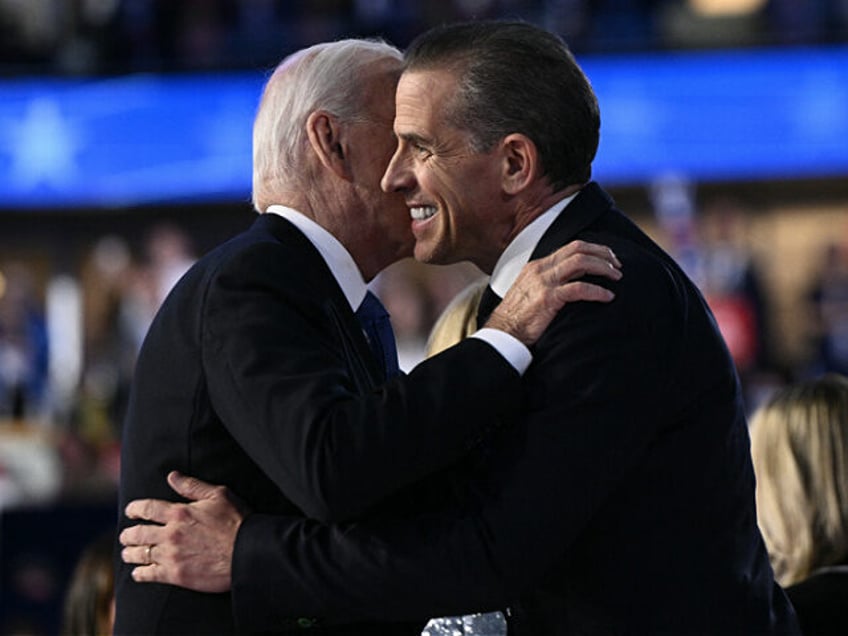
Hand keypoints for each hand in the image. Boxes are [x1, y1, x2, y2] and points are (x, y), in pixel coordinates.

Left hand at [119, 471, 246, 592]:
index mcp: (179, 513)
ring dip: (130, 553)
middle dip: (128, 534)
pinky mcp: (176, 575)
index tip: (130, 511)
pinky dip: (140, 573)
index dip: (134, 509)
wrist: (247, 553)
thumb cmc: (237, 521)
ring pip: (140, 554)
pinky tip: (138, 572)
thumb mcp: (218, 495)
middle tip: (126, 536)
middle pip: (138, 533)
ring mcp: (171, 556)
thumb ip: (192, 486)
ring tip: (127, 553)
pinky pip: (149, 575)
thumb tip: (172, 476)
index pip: (147, 508)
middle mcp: (171, 534)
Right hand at [486, 240, 621, 344]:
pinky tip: (607, 297)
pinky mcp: (548, 298)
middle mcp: (540, 269)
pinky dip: (597, 290)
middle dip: (602, 253)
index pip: (570, 247)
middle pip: (578, 249)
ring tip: (617, 277)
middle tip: (617, 265)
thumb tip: (573, 281)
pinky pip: (579, 288)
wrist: (502, 333)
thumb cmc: (517, 318)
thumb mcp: (532, 293)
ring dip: (603, 268)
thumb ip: (549, 283)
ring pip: (580, 263)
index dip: (593, 250)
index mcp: (537, 266)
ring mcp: (543, 282)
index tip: (608, 258)